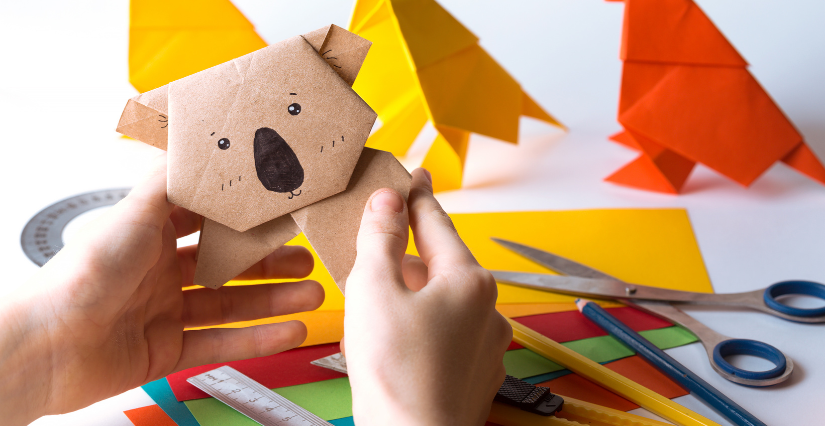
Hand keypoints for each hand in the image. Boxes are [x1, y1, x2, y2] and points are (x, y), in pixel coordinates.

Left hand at [0, 154, 323, 424]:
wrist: (47, 348)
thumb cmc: (78, 279)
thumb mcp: (132, 215)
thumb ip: (167, 182)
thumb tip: (191, 141)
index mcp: (148, 234)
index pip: (206, 219)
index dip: (243, 216)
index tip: (277, 208)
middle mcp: (158, 271)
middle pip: (227, 264)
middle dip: (269, 261)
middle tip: (306, 256)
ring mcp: (165, 312)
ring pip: (232, 303)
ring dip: (273, 299)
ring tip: (311, 295)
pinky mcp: (168, 349)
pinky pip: (222, 342)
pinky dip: (256, 338)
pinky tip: (287, 330)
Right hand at [344, 169, 511, 425]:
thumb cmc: (394, 371)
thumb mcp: (373, 288)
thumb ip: (380, 237)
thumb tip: (388, 199)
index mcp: (469, 280)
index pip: (437, 222)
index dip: (418, 195)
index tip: (414, 174)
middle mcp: (488, 310)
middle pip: (440, 265)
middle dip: (406, 257)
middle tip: (373, 251)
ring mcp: (486, 346)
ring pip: (444, 304)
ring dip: (412, 296)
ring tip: (376, 307)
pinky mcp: (477, 376)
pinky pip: (448, 337)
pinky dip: (423, 330)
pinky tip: (395, 344)